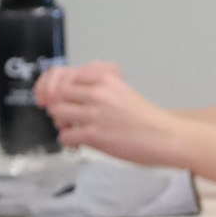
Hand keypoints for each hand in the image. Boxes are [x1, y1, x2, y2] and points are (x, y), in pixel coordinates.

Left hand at [33, 62, 183, 165]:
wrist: (166, 137)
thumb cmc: (147, 118)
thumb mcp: (122, 90)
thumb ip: (99, 85)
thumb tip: (70, 89)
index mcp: (106, 78)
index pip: (64, 74)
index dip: (50, 85)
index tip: (49, 96)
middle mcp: (99, 93)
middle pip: (58, 94)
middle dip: (57, 105)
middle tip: (66, 116)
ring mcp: (96, 114)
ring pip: (58, 113)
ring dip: (61, 123)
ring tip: (74, 129)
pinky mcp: (96, 135)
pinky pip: (66, 135)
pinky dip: (69, 140)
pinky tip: (80, 143)